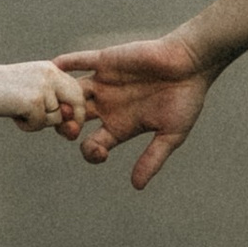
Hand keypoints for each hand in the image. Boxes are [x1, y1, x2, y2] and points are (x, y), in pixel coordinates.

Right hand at [0, 60, 88, 135]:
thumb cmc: (2, 91)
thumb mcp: (31, 90)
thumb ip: (51, 103)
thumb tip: (72, 127)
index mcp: (52, 70)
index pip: (77, 91)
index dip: (77, 110)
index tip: (70, 124)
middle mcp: (51, 75)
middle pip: (77, 103)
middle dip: (72, 121)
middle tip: (63, 132)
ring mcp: (43, 87)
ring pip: (57, 118)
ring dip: (40, 123)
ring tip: (20, 113)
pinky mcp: (34, 101)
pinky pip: (40, 124)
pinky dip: (27, 126)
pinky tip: (14, 115)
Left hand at [61, 32, 211, 189]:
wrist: (192, 65)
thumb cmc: (186, 100)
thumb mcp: (171, 135)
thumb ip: (152, 158)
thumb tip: (137, 186)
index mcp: (119, 126)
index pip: (91, 145)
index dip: (89, 153)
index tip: (100, 152)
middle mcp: (107, 106)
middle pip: (73, 120)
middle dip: (65, 127)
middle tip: (69, 129)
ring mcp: (104, 83)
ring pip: (71, 92)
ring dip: (61, 98)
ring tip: (56, 104)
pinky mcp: (107, 61)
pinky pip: (81, 60)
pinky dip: (67, 62)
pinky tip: (55, 65)